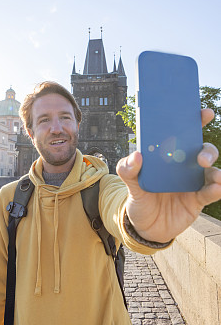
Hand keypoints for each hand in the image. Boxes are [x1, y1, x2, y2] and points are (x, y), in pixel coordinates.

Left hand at [117, 109, 220, 242]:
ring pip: (210, 169)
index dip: (193, 121)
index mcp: (167, 156)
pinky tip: (217, 186)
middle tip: (199, 155)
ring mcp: (192, 181)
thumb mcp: (130, 183)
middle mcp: (183, 165)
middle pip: (201, 149)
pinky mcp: (198, 199)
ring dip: (213, 167)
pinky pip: (211, 191)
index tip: (202, 112)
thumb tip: (136, 155)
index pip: (181, 134)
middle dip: (205, 148)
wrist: (146, 227)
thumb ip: (127, 169)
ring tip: (207, 169)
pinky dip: (216, 188)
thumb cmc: (140, 199)